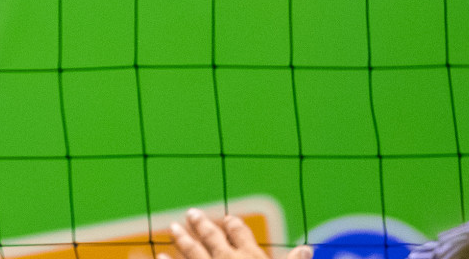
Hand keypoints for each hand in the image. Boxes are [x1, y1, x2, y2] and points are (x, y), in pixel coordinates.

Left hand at [161, 209, 312, 258]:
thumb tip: (307, 249)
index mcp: (251, 257)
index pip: (241, 235)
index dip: (234, 226)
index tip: (226, 219)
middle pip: (213, 238)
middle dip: (202, 225)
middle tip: (191, 213)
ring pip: (193, 251)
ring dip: (182, 239)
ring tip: (172, 227)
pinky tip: (161, 256)